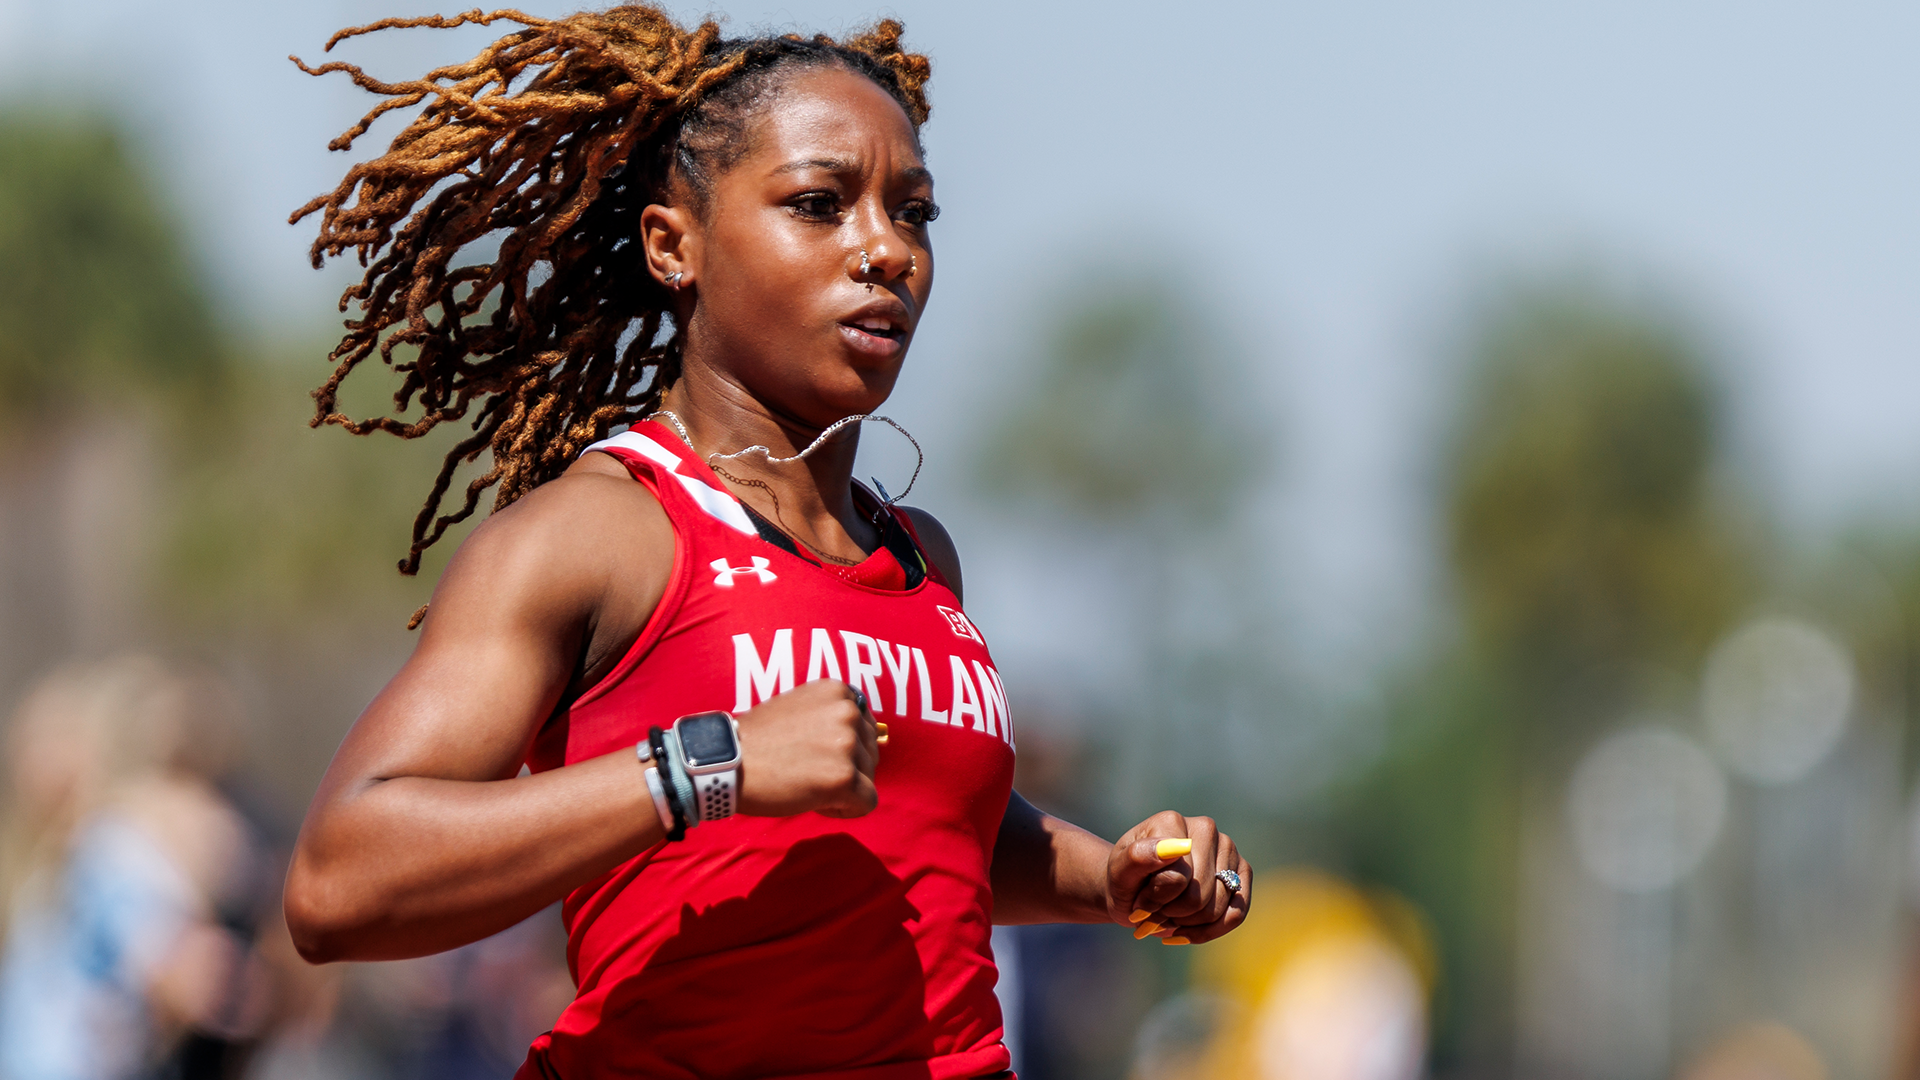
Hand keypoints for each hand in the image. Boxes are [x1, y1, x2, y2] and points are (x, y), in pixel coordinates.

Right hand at [734, 679, 878, 818]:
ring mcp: (847, 744)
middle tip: (806, 772)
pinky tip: (815, 802)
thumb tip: (864, 739)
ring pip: (869, 779)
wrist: (726, 763)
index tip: (814, 755)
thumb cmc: (758, 740)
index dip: (844, 749)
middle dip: (846, 770)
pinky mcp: (843, 777)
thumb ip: (832, 717)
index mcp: (838, 691)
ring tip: (805, 783)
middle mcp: (848, 711)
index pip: (866, 727)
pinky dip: (845, 810)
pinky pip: (867, 803)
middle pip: (871, 754)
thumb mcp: (801, 708)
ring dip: (843, 789)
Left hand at [1105, 811, 1250, 944]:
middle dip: (1171, 914)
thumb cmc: (1125, 880)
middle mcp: (1206, 829)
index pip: (1176, 879)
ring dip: (1186, 923)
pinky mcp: (1242, 872)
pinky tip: (1185, 931)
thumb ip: (1139, 857)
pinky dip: (1209, 931)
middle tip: (1152, 911)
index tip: (1138, 901)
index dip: (1155, 900)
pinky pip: (1236, 914)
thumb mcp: (1119, 873)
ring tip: (1167, 914)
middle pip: (1198, 897)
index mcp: (1172, 822)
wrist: (1133, 888)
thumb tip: (1177, 847)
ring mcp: (1228, 849)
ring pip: (1216, 910)